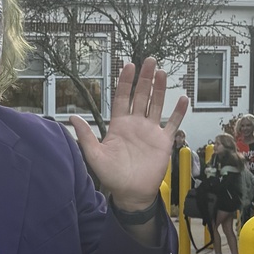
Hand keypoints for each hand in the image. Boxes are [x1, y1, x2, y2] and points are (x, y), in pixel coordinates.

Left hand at [68, 60, 190, 211]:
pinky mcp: (163, 141)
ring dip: (159, 89)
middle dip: (144, 78)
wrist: (131, 193)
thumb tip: (71, 117)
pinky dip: (177, 112)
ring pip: (156, 104)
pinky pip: (172, 123)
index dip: (125, 81)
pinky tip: (181, 99)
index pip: (122, 97)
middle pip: (141, 95)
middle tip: (149, 60)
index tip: (128, 66)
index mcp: (119, 124)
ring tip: (162, 73)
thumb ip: (85, 136)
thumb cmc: (112, 176)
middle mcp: (135, 124)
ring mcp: (150, 131)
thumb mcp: (94, 155)